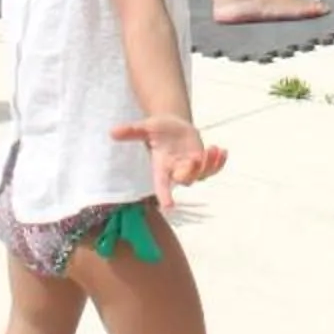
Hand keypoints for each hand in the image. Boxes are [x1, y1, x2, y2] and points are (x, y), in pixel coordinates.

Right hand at [110, 114, 224, 207]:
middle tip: (195, 157)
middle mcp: (176, 170)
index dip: (165, 196)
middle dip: (192, 171)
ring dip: (209, 165)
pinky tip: (222, 151)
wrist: (174, 126)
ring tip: (213, 149)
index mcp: (161, 167)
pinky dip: (219, 163)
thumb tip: (111, 132)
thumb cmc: (158, 128)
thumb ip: (130, 132)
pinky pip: (213, 169)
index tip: (168, 207)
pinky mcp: (202, 163)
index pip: (161, 185)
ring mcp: (191, 168)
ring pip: (202, 176)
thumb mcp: (145, 127)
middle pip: (186, 180)